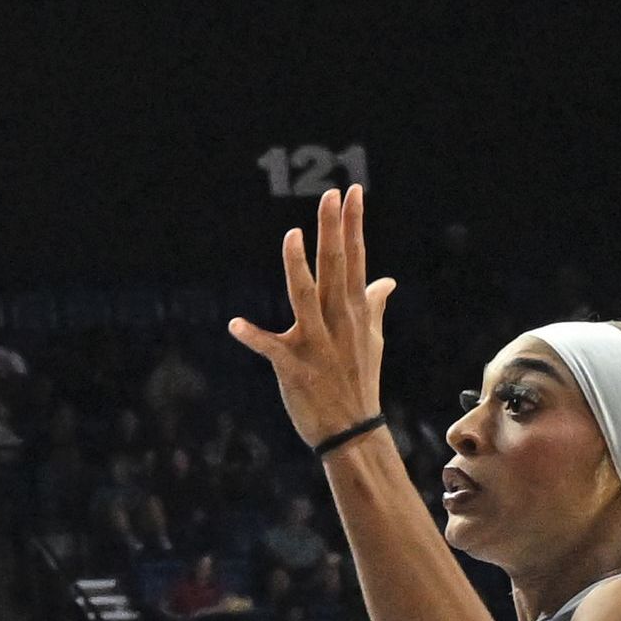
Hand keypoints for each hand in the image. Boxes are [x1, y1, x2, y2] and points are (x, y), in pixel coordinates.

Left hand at [227, 183, 396, 446]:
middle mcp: (338, 321)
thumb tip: (386, 279)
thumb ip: (373, 305)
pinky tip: (234, 324)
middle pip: (335, 268)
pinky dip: (253, 337)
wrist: (352, 428)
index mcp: (353, 311)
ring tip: (291, 236)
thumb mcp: (372, 339)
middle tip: (331, 195)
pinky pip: (271, 349)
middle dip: (333, 230)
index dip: (353, 224)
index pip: (355, 258)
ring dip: (297, 268)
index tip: (353, 192)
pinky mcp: (294, 368)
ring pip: (305, 298)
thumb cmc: (359, 379)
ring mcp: (317, 343)